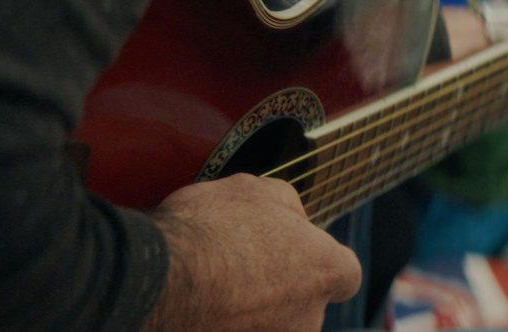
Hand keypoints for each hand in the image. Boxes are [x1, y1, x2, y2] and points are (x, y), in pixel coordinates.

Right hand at [141, 174, 360, 330]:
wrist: (162, 279)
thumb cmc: (212, 229)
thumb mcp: (255, 189)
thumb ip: (286, 203)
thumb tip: (291, 215)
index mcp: (326, 270)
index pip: (345, 273)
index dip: (316, 259)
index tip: (289, 249)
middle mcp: (309, 318)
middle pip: (303, 304)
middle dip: (278, 288)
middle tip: (238, 265)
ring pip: (269, 324)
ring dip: (249, 309)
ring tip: (210, 285)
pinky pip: (236, 331)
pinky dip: (222, 321)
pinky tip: (198, 307)